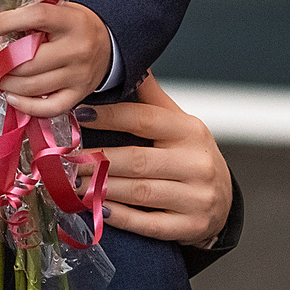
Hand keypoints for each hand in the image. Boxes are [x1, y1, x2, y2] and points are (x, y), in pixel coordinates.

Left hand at [0, 0, 112, 118]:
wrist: (108, 45)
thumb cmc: (72, 26)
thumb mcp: (51, 14)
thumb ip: (18, 25)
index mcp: (71, 21)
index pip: (37, 16)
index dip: (8, 22)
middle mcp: (77, 49)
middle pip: (29, 60)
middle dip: (2, 63)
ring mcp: (79, 75)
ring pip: (33, 86)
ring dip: (8, 84)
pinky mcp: (79, 95)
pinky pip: (48, 108)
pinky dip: (25, 106)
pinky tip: (13, 97)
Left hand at [78, 75, 232, 246]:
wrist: (223, 201)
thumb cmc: (191, 156)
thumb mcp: (179, 124)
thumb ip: (152, 98)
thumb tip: (131, 63)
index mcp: (190, 131)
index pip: (144, 119)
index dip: (109, 116)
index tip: (78, 115)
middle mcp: (197, 163)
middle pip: (137, 160)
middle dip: (97, 160)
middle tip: (65, 160)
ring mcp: (197, 197)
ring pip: (140, 192)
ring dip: (102, 188)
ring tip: (73, 183)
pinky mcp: (192, 227)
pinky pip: (149, 223)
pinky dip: (121, 217)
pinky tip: (99, 208)